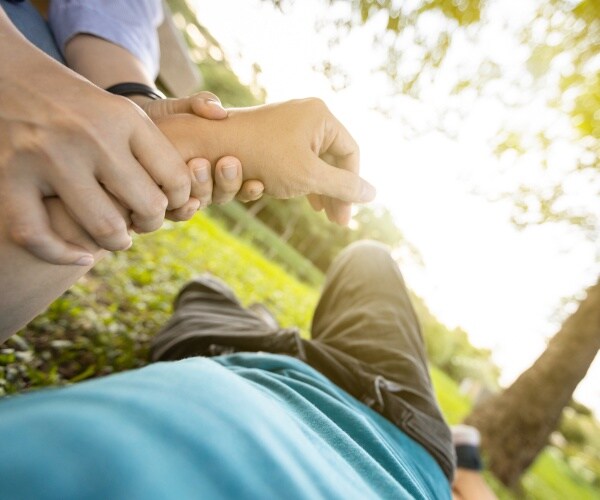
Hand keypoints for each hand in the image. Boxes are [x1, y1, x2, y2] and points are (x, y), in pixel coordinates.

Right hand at [0, 30, 192, 264]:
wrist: (11, 78)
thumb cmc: (85, 105)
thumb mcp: (131, 103)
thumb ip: (184, 106)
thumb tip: (221, 113)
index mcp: (126, 118)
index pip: (176, 177)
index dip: (183, 199)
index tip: (173, 201)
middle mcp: (91, 138)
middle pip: (147, 207)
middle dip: (153, 222)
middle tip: (145, 221)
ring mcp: (48, 159)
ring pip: (105, 227)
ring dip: (118, 242)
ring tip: (119, 236)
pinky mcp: (9, 178)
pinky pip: (40, 237)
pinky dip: (64, 256)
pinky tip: (83, 255)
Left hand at [157, 98, 375, 224]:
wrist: (208, 146)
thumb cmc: (262, 158)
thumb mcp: (310, 177)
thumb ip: (345, 187)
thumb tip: (374, 194)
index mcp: (322, 117)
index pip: (351, 154)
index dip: (352, 186)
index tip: (344, 215)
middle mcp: (307, 115)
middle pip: (334, 159)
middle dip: (335, 191)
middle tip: (335, 221)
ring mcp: (288, 124)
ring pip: (314, 161)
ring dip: (318, 188)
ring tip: (320, 211)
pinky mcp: (271, 136)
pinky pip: (296, 159)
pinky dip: (299, 180)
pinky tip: (299, 197)